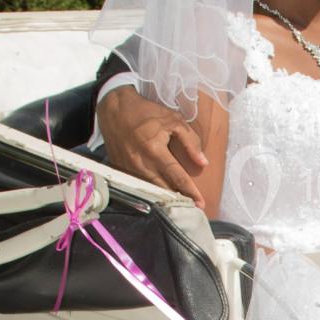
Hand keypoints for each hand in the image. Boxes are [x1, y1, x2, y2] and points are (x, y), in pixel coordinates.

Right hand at [97, 86, 208, 206]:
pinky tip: (160, 197)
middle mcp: (141, 163)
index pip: (177, 176)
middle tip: (192, 210)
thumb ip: (191, 142)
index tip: (200, 203)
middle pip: (163, 188)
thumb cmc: (146, 113)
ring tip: (179, 207)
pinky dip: (150, 192)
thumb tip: (203, 162)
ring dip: (165, 199)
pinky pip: (138, 186)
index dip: (190, 191)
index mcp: (155, 150)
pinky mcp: (121, 170)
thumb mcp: (174, 120)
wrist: (115, 109)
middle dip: (178, 200)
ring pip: (150, 190)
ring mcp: (129, 169)